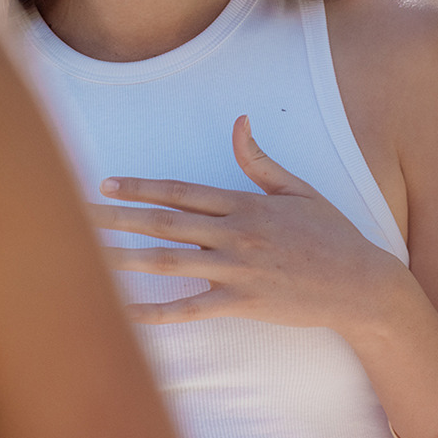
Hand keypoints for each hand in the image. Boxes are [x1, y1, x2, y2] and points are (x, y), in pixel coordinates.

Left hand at [88, 115, 403, 330]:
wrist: (361, 284)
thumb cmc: (332, 235)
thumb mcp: (299, 190)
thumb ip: (260, 161)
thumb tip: (238, 122)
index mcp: (244, 204)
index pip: (179, 192)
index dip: (139, 187)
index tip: (106, 184)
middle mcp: (234, 234)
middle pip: (162, 223)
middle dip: (116, 219)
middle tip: (75, 215)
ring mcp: (236, 270)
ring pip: (168, 263)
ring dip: (124, 260)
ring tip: (86, 258)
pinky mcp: (242, 303)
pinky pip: (190, 309)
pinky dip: (156, 312)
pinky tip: (125, 314)